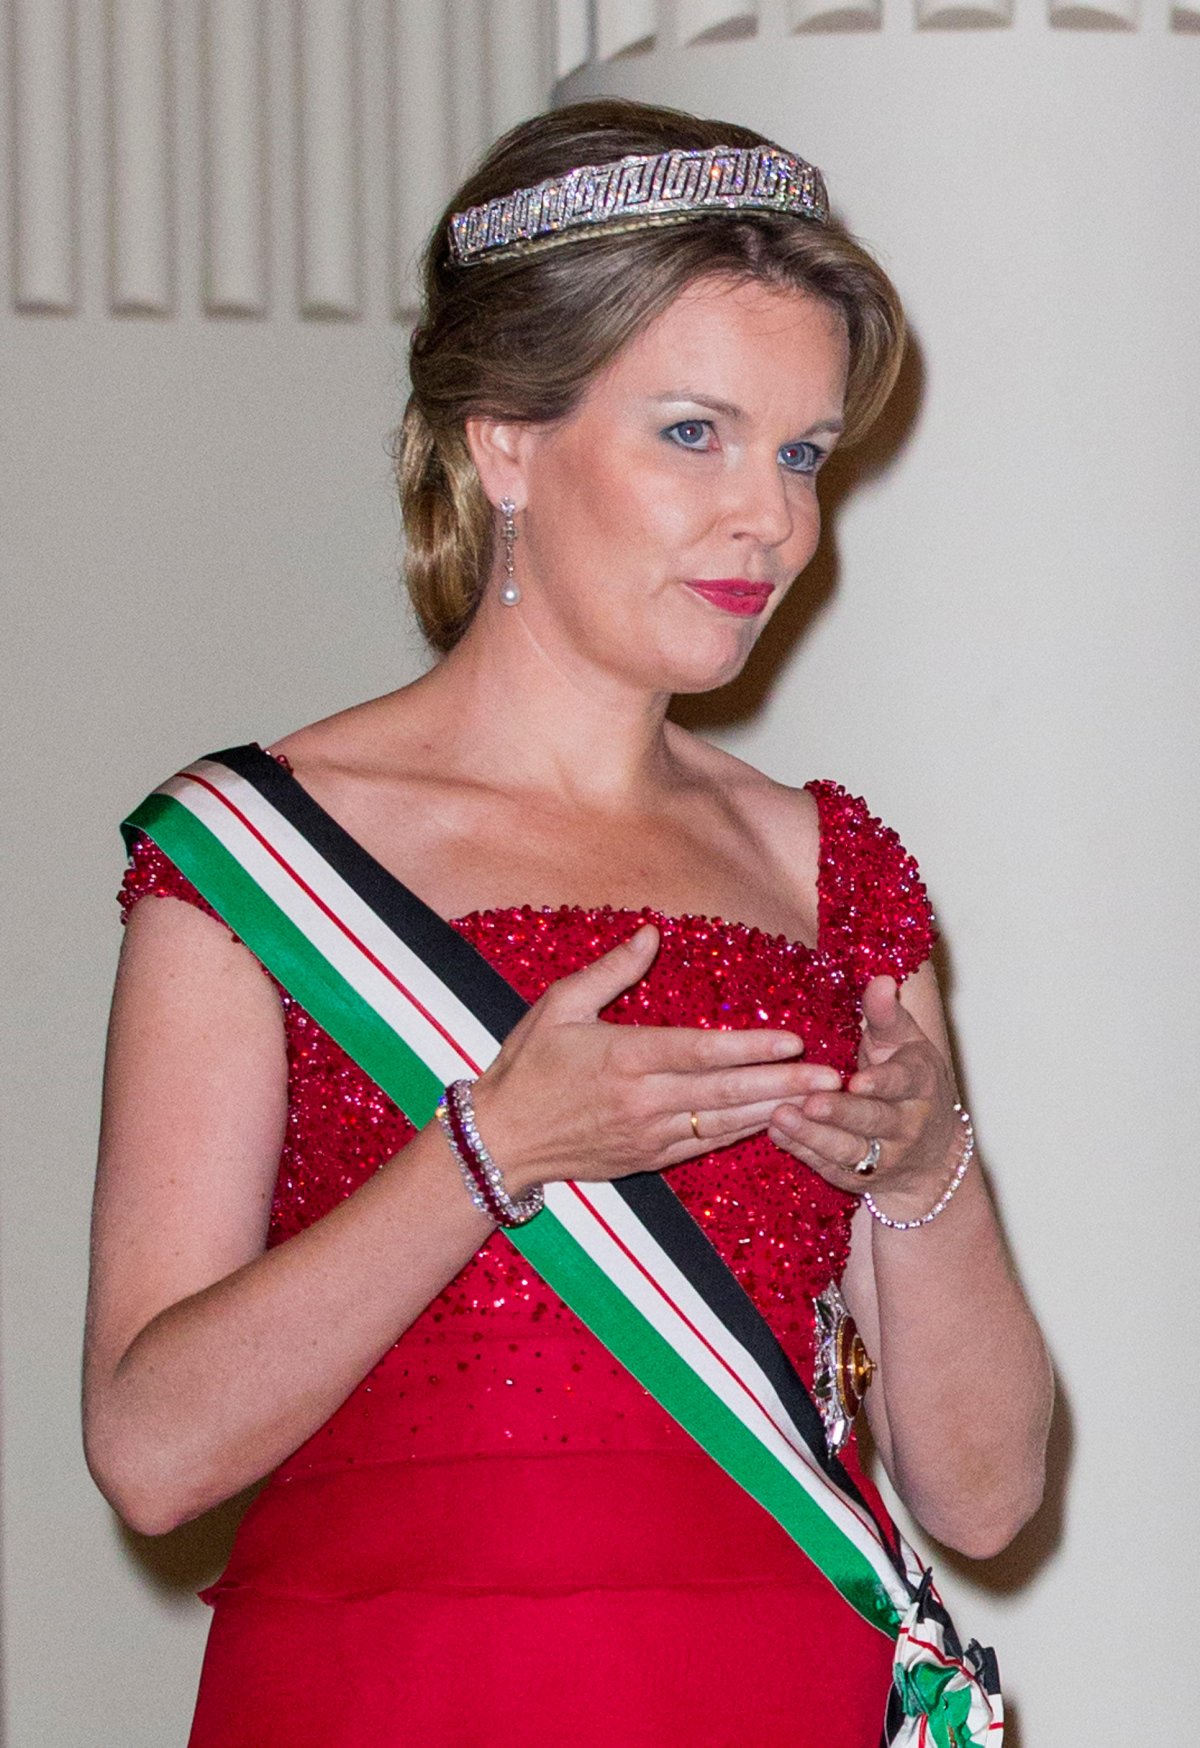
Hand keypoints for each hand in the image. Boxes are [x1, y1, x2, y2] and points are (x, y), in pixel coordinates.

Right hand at [470, 925, 844, 1194]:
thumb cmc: (528, 1065)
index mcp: (624, 1056)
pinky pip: (706, 1145)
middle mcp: (642, 1099)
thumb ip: (610, 970)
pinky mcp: (648, 1159)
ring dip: (776, 1112)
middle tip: (832, 1076)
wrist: (500, 1139)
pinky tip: (775, 1122)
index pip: (701, 1052)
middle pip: (726, 1092)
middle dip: (784, 1084)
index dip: (751, 1047)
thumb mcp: (559, 1005)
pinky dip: (743, 1133)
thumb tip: (652, 932)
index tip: (793, 1039)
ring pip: (724, 1123)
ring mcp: (648, 1135)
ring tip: (820, 1102)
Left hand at [766, 975, 960, 1212]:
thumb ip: (887, 1014)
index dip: (882, 1083)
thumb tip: (881, 979)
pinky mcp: (857, 1178)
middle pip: (873, 1120)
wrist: (932, 1157)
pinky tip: (777, 1133)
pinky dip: (802, 1151)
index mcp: (920, 1085)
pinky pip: (828, 1166)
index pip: (903, 1082)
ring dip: (814, 1135)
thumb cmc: (910, 1084)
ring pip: (848, 1149)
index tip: (858, 1080)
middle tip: (811, 1102)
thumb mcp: (905, 1045)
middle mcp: (906, 1125)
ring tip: (781, 1116)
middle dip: (841, 1113)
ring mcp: (883, 1156)